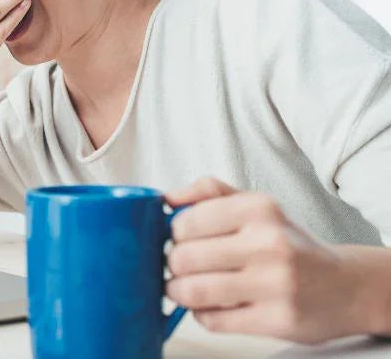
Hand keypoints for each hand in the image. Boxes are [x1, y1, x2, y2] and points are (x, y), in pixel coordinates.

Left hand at [165, 177, 367, 343]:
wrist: (346, 286)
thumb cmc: (289, 244)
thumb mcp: (257, 206)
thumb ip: (210, 193)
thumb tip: (166, 198)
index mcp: (260, 208)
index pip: (186, 222)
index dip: (173, 235)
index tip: (179, 240)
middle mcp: (270, 243)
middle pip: (184, 257)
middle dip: (173, 265)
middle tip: (180, 267)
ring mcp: (275, 284)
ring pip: (193, 291)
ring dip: (178, 291)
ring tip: (185, 287)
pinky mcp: (277, 320)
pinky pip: (213, 320)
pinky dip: (202, 314)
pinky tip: (214, 305)